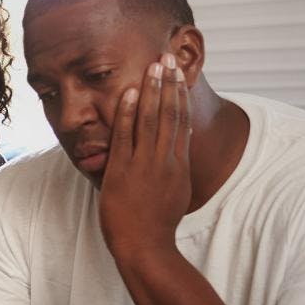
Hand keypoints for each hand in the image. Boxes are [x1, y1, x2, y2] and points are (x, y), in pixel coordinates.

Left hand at [98, 52, 191, 258]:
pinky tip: (127, 92)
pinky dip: (126, 113)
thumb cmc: (156, 226)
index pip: (181, 122)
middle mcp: (165, 160)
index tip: (179, 75)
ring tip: (153, 66)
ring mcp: (144, 165)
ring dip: (152, 91)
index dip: (180, 96)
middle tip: (167, 57)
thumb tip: (174, 158)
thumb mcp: (173, 194)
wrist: (145, 247)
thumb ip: (173, 172)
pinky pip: (125, 136)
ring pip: (150, 120)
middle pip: (170, 114)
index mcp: (178, 165)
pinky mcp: (123, 171)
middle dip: (169, 84)